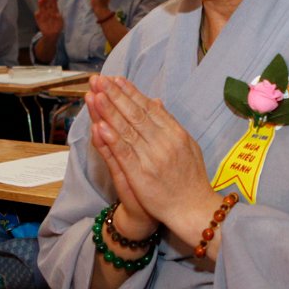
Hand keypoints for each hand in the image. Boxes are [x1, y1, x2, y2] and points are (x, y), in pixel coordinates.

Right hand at [33, 0, 63, 39]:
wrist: (52, 35)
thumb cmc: (57, 27)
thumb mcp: (61, 22)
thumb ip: (59, 18)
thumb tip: (58, 15)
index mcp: (54, 11)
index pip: (54, 3)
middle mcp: (48, 12)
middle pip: (47, 4)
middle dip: (46, 0)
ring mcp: (43, 15)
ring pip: (41, 8)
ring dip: (41, 4)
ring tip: (40, 0)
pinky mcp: (39, 20)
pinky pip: (37, 16)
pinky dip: (37, 14)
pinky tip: (37, 12)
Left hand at [86, 74, 216, 243]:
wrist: (192, 209)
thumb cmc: (190, 178)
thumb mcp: (187, 145)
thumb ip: (169, 123)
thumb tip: (156, 102)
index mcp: (175, 133)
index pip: (148, 108)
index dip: (130, 93)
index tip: (115, 80)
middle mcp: (164, 142)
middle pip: (135, 114)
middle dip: (115, 96)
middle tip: (99, 80)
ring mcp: (152, 159)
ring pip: (127, 130)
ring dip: (109, 112)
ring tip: (95, 95)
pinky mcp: (141, 176)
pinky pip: (124, 154)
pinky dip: (112, 140)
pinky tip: (100, 126)